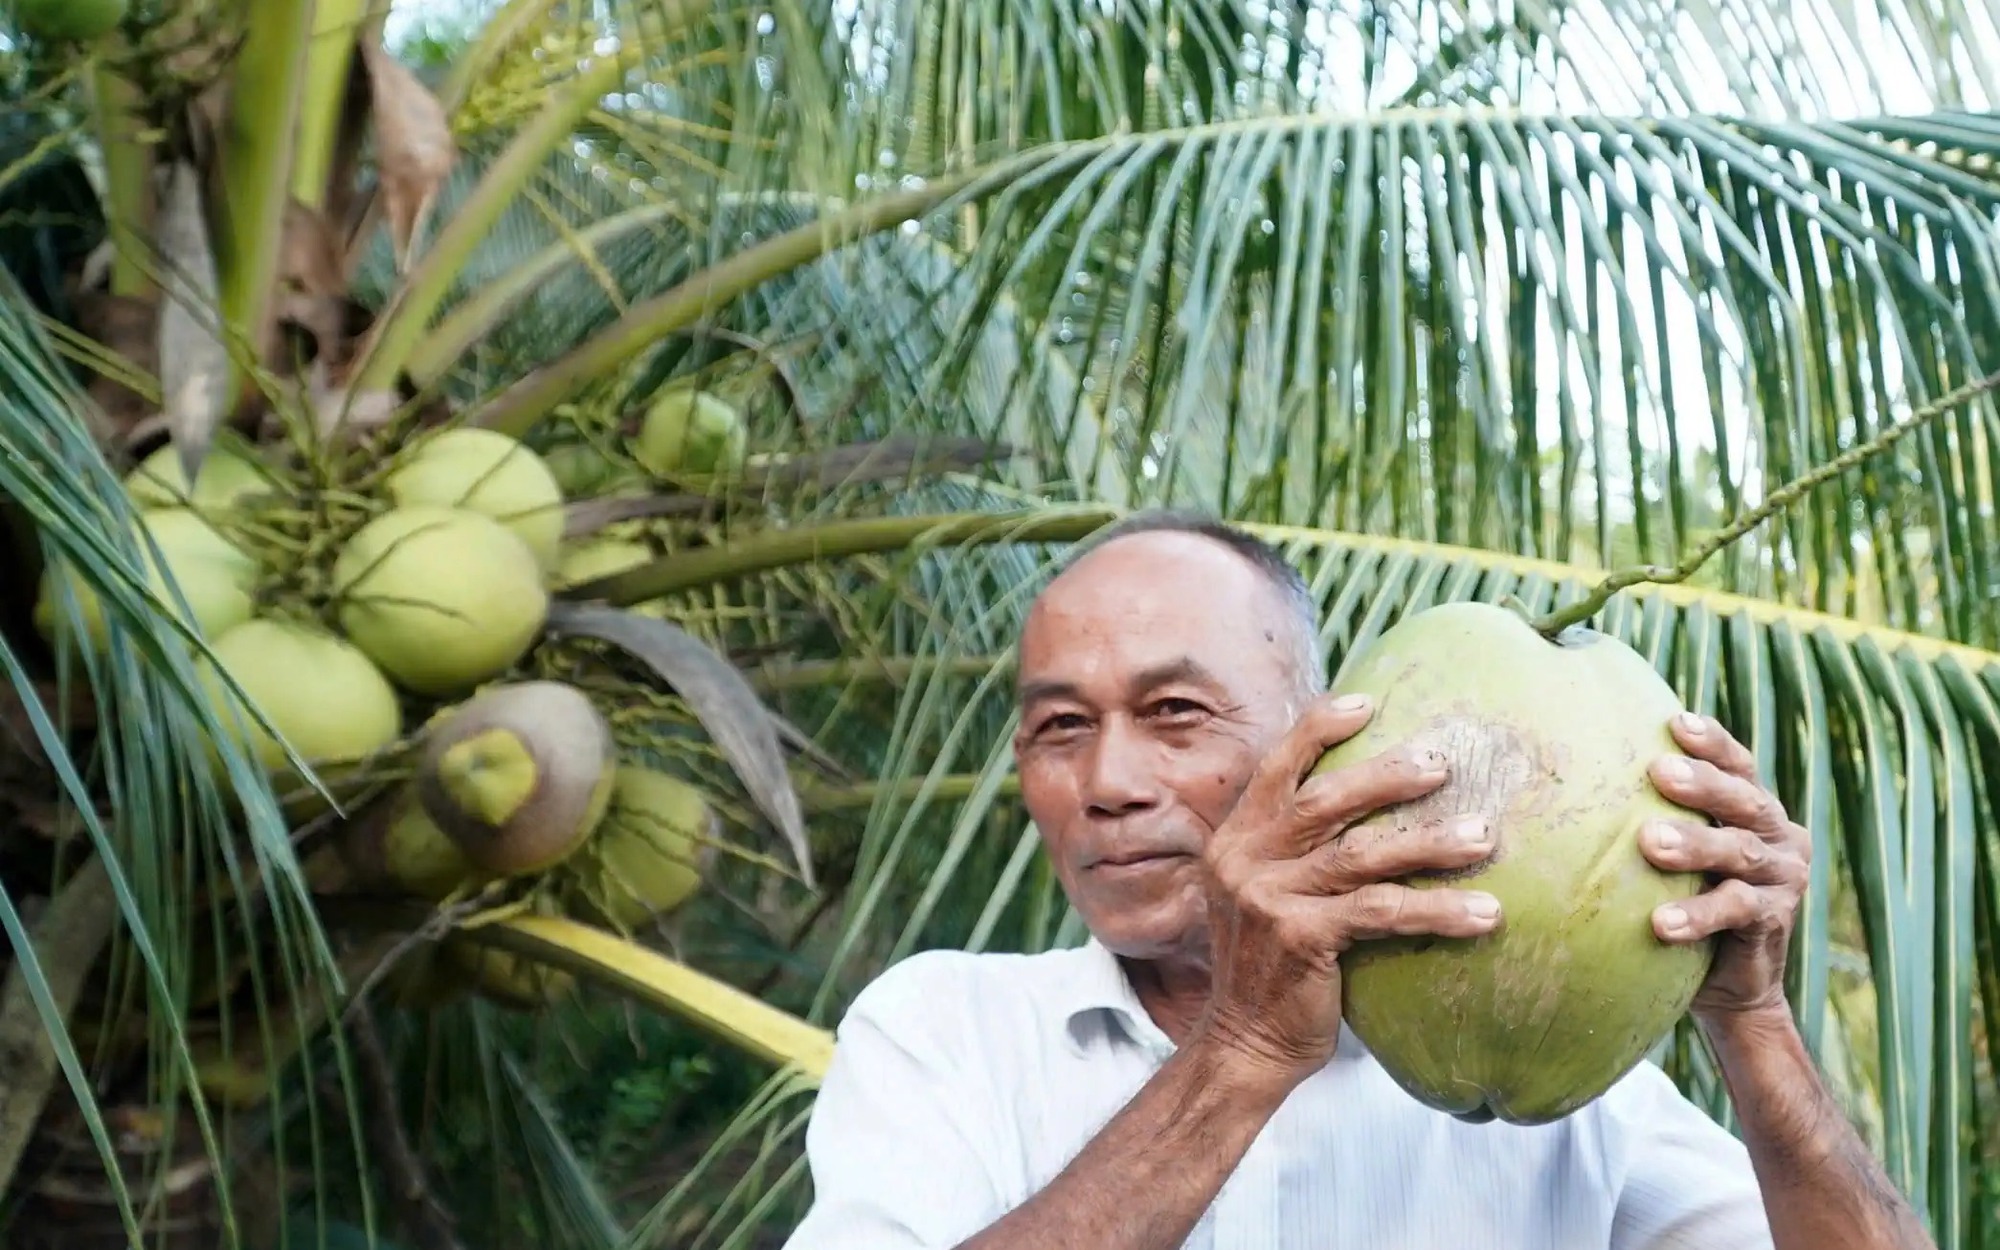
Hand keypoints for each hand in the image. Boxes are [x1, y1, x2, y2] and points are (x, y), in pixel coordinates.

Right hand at [1193, 692, 1503, 1092]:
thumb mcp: (1264, 896)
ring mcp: (1268, 898)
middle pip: (1324, 800)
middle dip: (1387, 776)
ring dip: (1429, 842)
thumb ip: (1294, 852)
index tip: (1368, 703)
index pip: (1275, 767)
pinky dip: (1438, 910)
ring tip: (1484, 835)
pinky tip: (1485, 913)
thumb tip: (1362, 807)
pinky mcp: (1299, 937)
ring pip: (1361, 854)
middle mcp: (1244, 860)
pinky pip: (1381, 913)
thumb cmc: (1273, 967)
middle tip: (1445, 762)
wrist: (1244, 1043)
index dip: (1319, 730)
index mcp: (1235, 840)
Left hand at [1641, 711, 1811, 1020]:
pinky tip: (1661, 923)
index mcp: (1754, 810)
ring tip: (1649, 842)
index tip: (1675, 722)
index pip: (1738, 766)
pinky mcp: (1773, 921)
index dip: (1713, 743)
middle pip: (1743, 801)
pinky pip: (1736, 911)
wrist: (1729, 980)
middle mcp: (1778, 837)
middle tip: (1658, 771)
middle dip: (1703, 784)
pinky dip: (1699, 913)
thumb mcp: (1675, 854)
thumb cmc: (1687, 896)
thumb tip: (1579, 765)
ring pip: (1739, 852)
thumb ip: (1652, 813)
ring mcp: (1782, 879)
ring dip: (1695, 845)